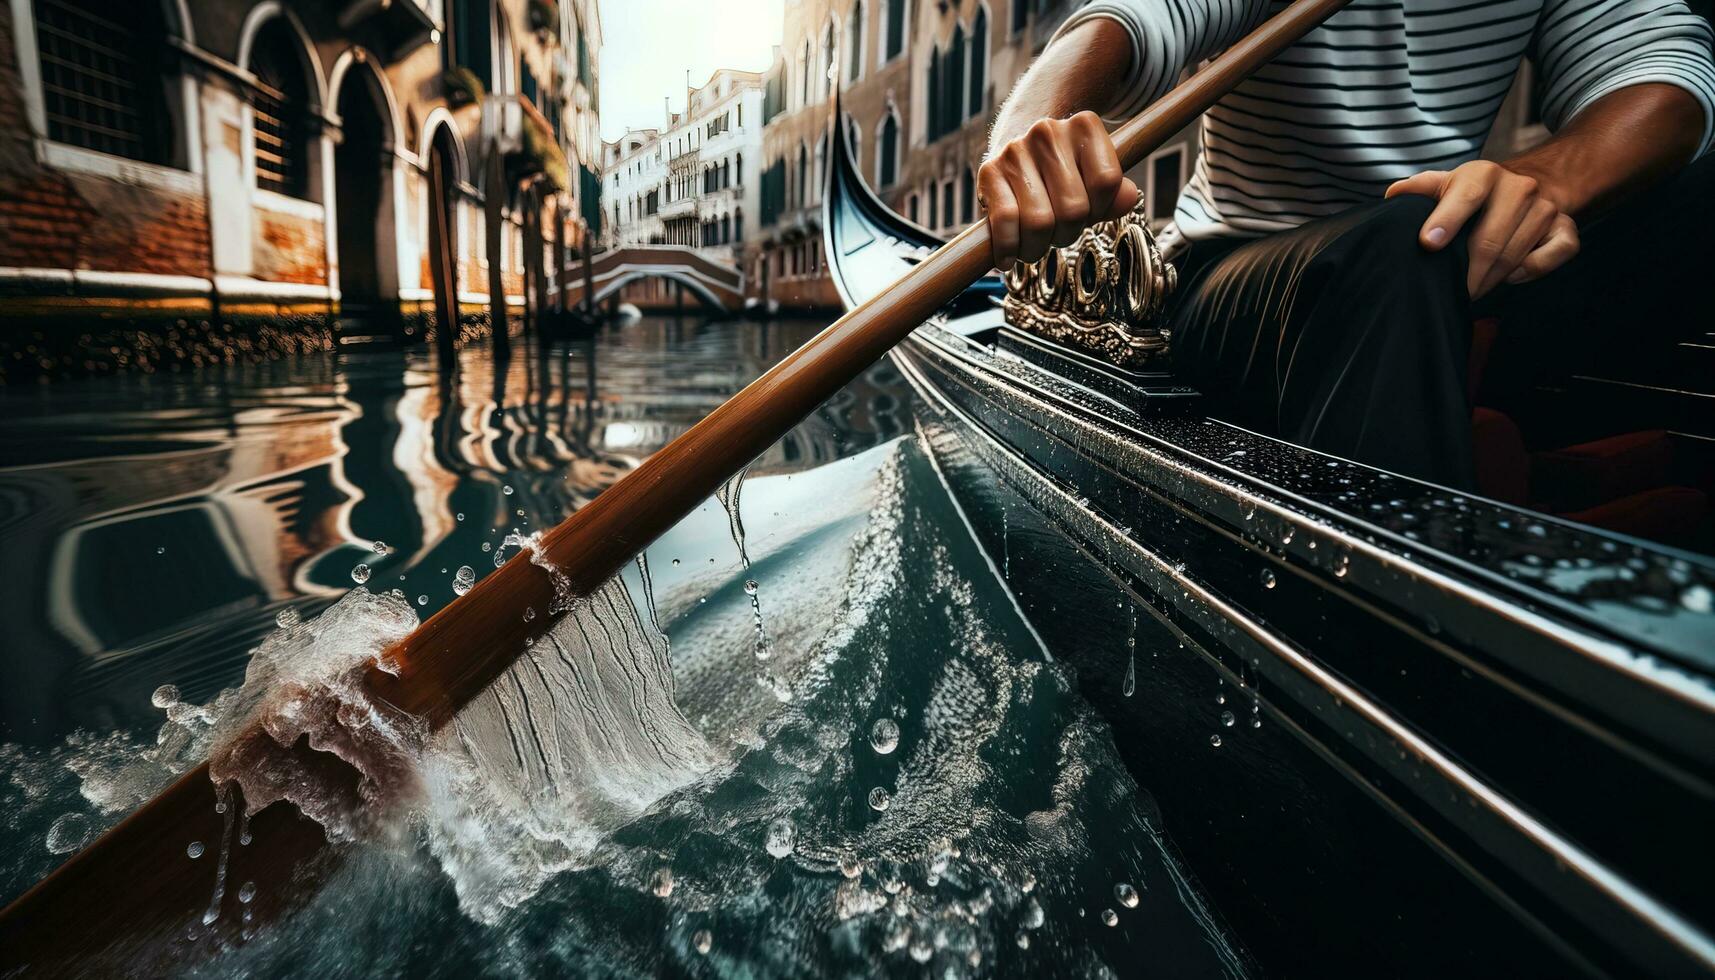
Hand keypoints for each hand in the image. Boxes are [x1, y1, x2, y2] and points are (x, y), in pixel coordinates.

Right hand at [979, 110, 1140, 268]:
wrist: (1015, 147)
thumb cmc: (1061, 172)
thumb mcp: (1093, 176)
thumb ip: (1114, 192)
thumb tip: (1129, 198)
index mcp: (1085, 126)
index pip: (1107, 181)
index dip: (1100, 209)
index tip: (1089, 213)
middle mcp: (1049, 132)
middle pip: (1073, 208)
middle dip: (1067, 234)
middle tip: (1058, 234)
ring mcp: (1016, 150)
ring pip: (1039, 221)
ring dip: (1038, 247)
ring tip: (1035, 245)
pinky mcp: (989, 170)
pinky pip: (1005, 221)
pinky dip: (1008, 248)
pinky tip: (1008, 257)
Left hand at [1386, 161, 1579, 298]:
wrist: (1527, 185)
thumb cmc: (1474, 195)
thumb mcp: (1446, 185)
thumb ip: (1420, 190)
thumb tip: (1393, 194)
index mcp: (1483, 174)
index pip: (1465, 196)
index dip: (1446, 220)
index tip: (1428, 244)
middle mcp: (1518, 186)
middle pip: (1489, 241)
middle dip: (1467, 274)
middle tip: (1453, 291)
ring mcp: (1545, 206)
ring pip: (1515, 256)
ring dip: (1491, 279)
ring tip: (1473, 286)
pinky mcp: (1565, 226)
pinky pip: (1552, 256)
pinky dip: (1531, 271)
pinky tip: (1511, 274)